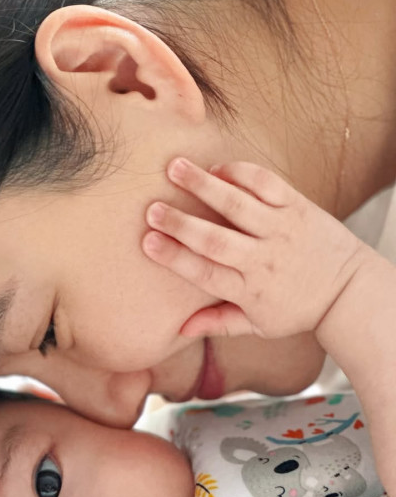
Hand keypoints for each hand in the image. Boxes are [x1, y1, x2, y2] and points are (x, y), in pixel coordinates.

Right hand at [143, 159, 364, 338]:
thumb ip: (218, 323)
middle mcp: (263, 259)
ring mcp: (281, 230)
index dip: (174, 257)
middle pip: (215, 239)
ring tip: (175, 167)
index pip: (204, 273)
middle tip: (152, 208)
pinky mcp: (297, 207)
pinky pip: (267, 184)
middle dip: (181, 222)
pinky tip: (218, 167)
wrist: (348, 291)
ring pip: (237, 204)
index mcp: (249, 290)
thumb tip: (180, 330)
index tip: (147, 242)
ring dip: (204, 185)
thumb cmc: (298, 309)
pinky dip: (242, 173)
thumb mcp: (258, 326)